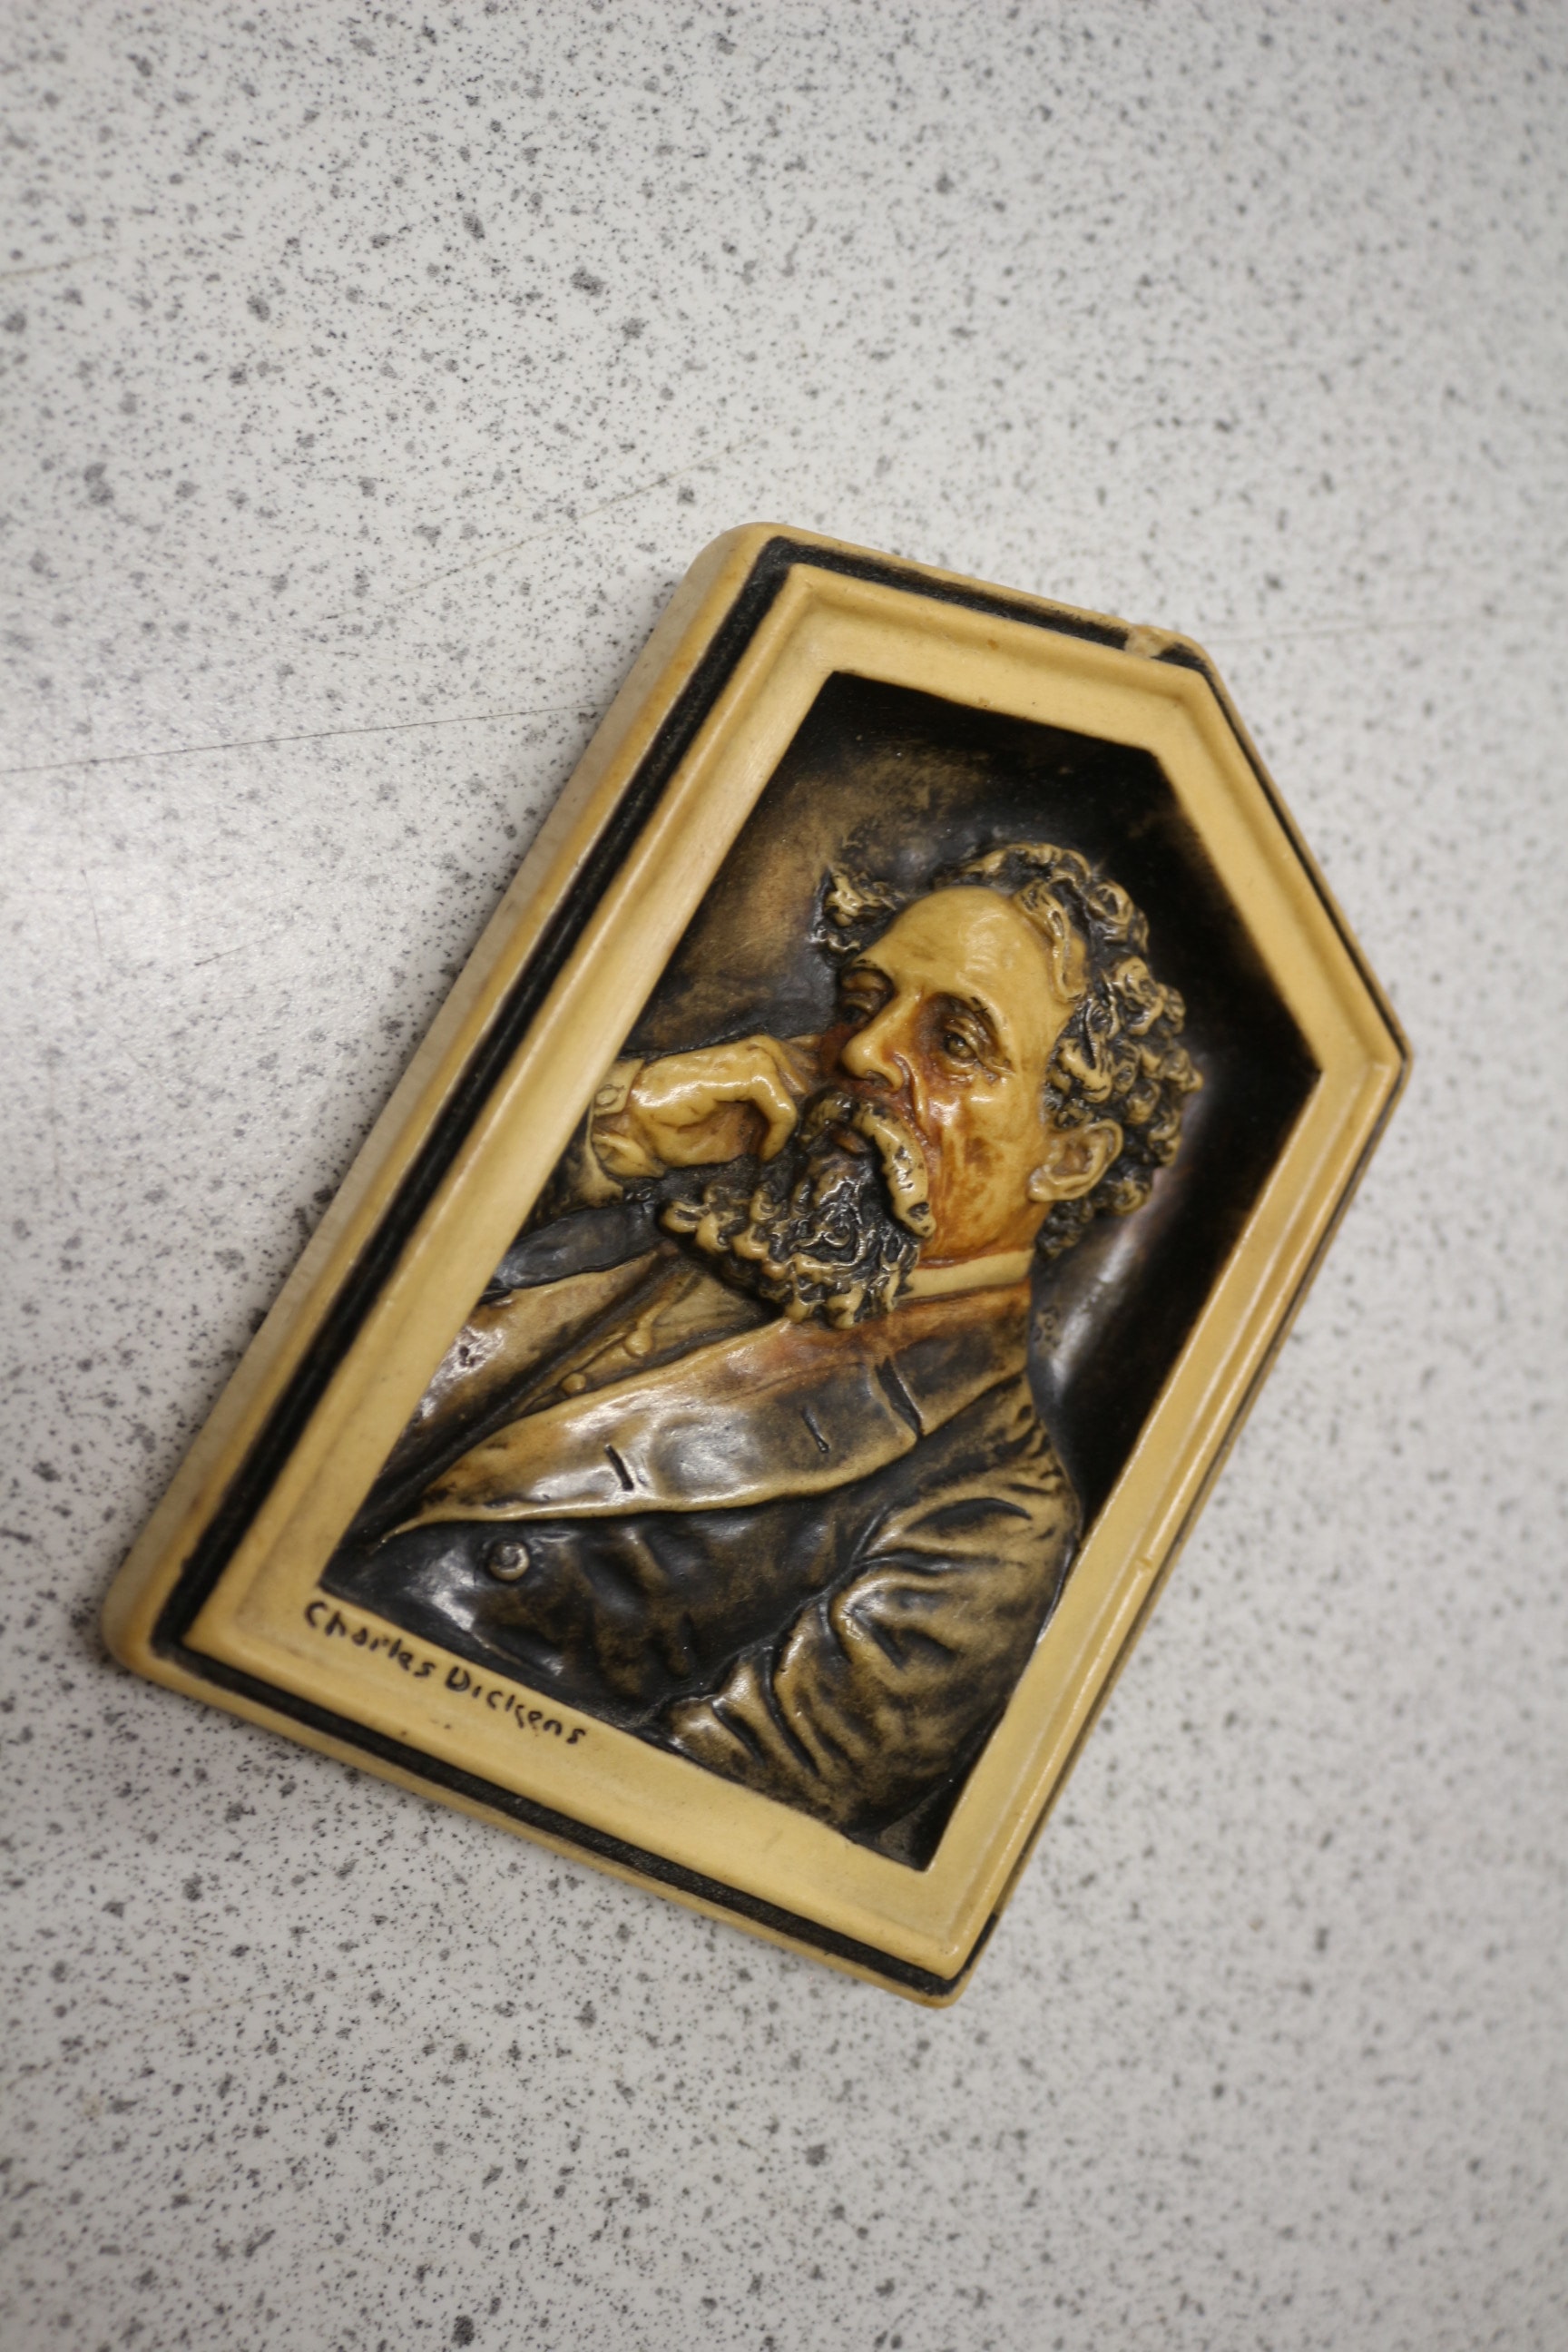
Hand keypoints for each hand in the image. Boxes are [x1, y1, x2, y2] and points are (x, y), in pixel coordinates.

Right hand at [612, 1035, 814, 1169]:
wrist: (639, 1122)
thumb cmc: (685, 1128)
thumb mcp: (745, 1128)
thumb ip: (777, 1121)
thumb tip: (818, 1131)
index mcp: (767, 1057)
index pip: (820, 1065)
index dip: (834, 1096)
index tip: (838, 1132)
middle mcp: (765, 1049)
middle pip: (824, 1080)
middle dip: (826, 1115)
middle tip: (820, 1148)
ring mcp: (756, 1055)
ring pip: (808, 1093)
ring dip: (805, 1126)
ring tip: (790, 1150)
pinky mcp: (747, 1071)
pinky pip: (784, 1108)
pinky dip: (778, 1134)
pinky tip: (763, 1151)